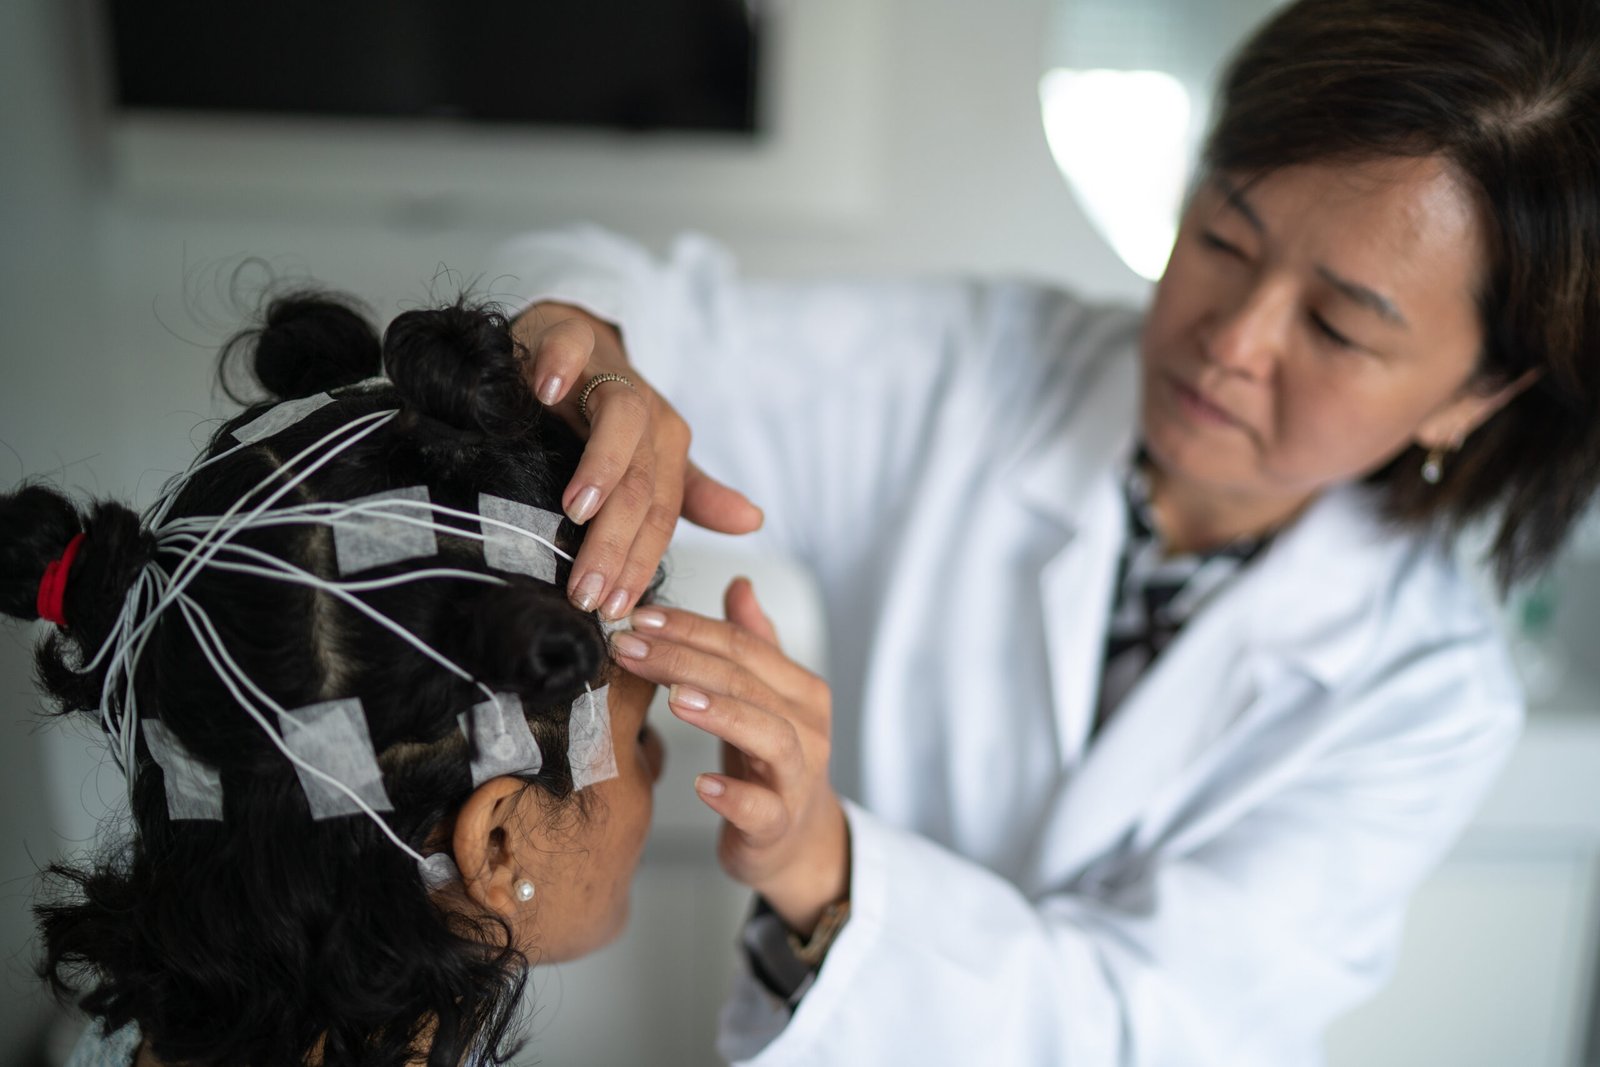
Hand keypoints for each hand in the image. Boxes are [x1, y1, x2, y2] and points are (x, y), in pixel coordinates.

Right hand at [512, 302, 763, 618]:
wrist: (573, 336)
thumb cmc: (607, 409)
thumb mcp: (651, 457)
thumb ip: (691, 495)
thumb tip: (753, 522)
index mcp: (665, 449)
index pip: (660, 517)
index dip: (641, 565)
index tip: (615, 611)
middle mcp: (645, 416)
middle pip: (640, 484)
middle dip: (616, 541)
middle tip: (587, 591)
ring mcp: (609, 375)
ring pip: (620, 421)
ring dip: (602, 465)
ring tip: (577, 509)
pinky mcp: (569, 337)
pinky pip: (569, 347)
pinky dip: (560, 367)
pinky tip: (545, 392)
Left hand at [610, 578, 848, 934]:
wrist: (796, 843)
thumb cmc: (768, 764)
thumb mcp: (761, 699)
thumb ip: (752, 643)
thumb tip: (740, 583)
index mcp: (800, 690)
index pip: (743, 646)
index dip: (691, 627)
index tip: (639, 617)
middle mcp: (808, 728)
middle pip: (747, 682)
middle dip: (684, 660)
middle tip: (629, 648)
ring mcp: (798, 777)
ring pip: (767, 736)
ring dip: (720, 713)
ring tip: (675, 700)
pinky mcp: (780, 824)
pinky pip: (763, 808)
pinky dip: (734, 797)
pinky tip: (702, 785)